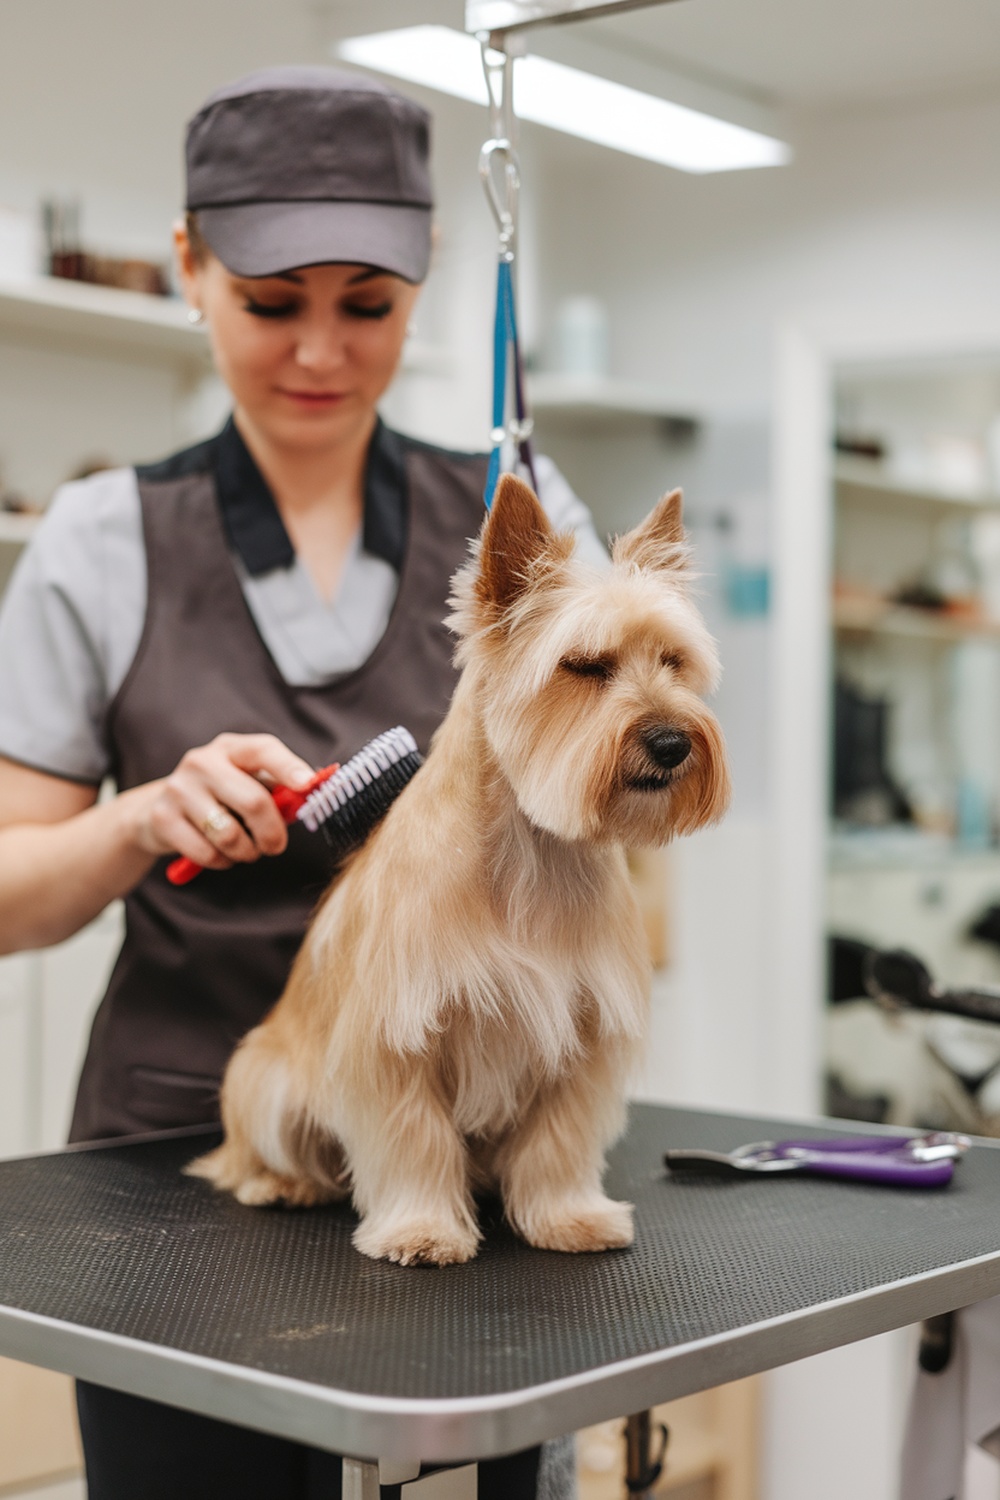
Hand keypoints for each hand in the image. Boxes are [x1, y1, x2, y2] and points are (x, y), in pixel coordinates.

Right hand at [129, 733, 315, 869]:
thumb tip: (317, 789)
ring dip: (246, 852)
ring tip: (245, 850)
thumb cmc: (220, 796)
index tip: (308, 785)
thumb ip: (281, 787)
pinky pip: (207, 853)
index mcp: (231, 748)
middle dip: (272, 833)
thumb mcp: (249, 782)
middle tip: (276, 846)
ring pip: (230, 834)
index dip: (288, 767)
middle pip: (253, 802)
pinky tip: (220, 854)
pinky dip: (222, 862)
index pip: (263, 750)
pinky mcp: (163, 818)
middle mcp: (202, 761)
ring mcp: (179, 788)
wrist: (160, 809)